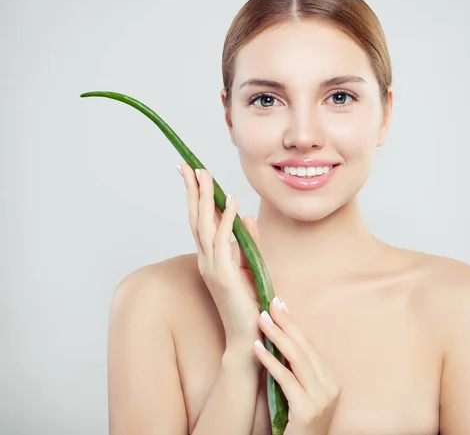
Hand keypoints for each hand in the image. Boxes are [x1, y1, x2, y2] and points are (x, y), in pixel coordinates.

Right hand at [178, 163, 262, 352]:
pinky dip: (225, 220)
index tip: (191, 174)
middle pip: (196, 218)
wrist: (249, 334)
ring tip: (204, 175)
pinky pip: (223, 241)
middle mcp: (206, 259)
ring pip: (204, 226)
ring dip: (204, 199)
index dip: (195, 197)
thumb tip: (245, 217)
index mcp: (210, 257)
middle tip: (188, 166)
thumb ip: (248, 241)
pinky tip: (229, 201)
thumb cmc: (249, 301)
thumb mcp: (250, 265)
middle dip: (192, 191)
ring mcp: (212, 267)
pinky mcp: (224, 274)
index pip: (200, 221)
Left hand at [253, 297, 341, 434]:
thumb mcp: (304, 395)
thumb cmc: (299, 427)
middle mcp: (331, 387)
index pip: (310, 347)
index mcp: (332, 381)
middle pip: (305, 348)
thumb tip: (281, 340)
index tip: (280, 306)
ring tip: (261, 320)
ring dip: (277, 336)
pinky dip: (270, 361)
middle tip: (269, 305)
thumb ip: (298, 373)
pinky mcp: (306, 411)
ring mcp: (321, 399)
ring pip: (298, 359)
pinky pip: (286, 379)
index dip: (294, 325)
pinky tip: (258, 348)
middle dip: (286, 324)